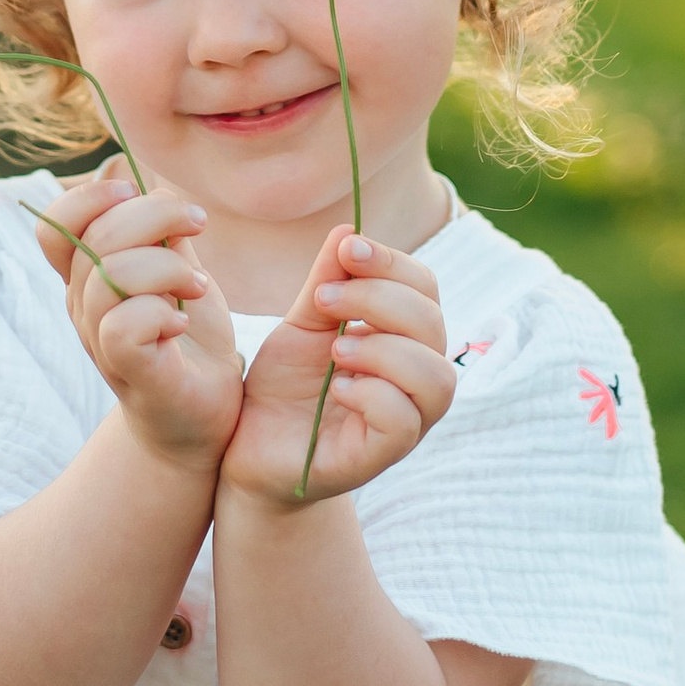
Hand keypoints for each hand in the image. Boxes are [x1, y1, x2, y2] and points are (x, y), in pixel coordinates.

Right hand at [31, 158, 241, 471]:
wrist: (203, 415)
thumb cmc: (185, 338)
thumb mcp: (174, 268)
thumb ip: (160, 228)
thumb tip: (151, 182)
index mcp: (87, 278)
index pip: (52, 225)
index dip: (89, 197)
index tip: (138, 194)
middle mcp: (83, 309)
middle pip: (93, 236)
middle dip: (155, 214)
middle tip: (197, 225)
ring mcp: (101, 343)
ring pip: (109, 275)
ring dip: (167, 265)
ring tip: (197, 284)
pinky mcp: (132, 373)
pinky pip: (123, 326)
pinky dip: (162, 312)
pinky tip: (181, 321)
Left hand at [217, 226, 452, 509]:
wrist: (249, 448)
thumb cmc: (283, 388)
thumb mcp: (302, 325)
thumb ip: (328, 283)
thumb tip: (348, 230)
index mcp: (402, 340)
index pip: (425, 289)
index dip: (392, 263)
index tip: (347, 250)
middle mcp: (414, 380)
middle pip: (433, 325)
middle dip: (378, 300)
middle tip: (323, 301)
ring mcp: (405, 422)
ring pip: (435, 377)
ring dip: (383, 350)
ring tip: (335, 350)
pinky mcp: (381, 456)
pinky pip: (403, 421)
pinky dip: (371, 394)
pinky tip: (336, 389)